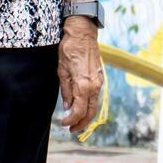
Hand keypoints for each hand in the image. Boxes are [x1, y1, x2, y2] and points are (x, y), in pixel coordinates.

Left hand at [56, 18, 102, 133]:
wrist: (83, 34)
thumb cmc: (70, 50)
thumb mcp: (62, 71)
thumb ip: (66, 90)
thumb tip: (67, 106)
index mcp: (83, 86)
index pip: (78, 111)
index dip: (70, 120)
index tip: (63, 123)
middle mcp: (94, 86)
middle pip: (90, 112)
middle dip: (81, 123)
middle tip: (71, 129)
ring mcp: (99, 82)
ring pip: (94, 105)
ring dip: (86, 115)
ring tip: (76, 121)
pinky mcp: (100, 77)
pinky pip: (96, 96)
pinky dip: (89, 105)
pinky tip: (81, 106)